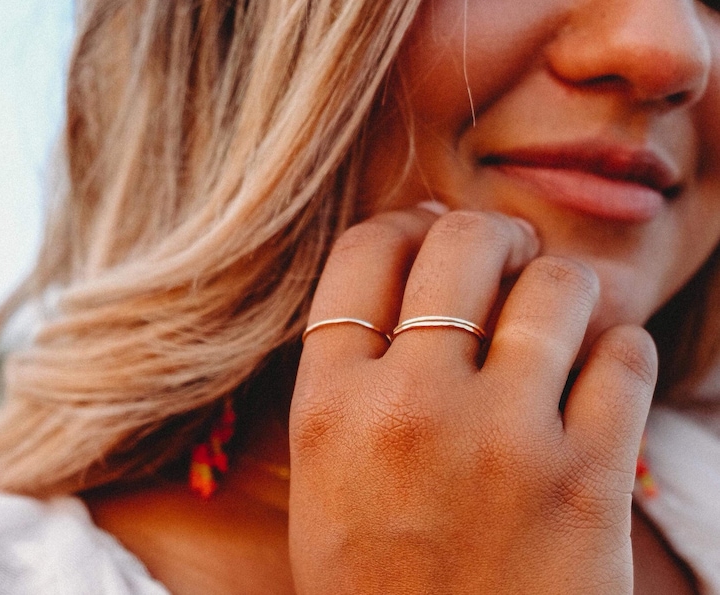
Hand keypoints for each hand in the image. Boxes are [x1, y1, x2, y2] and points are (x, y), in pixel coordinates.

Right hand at [288, 209, 655, 593]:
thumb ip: (355, 372)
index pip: (364, 252)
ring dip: (563, 286)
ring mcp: (502, 441)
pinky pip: (623, 354)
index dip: (403, 226)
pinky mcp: (590, 480)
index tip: (427, 235)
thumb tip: (414, 263)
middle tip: (506, 256)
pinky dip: (618, 351)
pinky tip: (598, 376)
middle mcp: (408, 409)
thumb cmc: (381, 581)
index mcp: (328, 408)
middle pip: (462, 242)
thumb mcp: (327, 474)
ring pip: (556, 285)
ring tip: (557, 316)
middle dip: (492, 234)